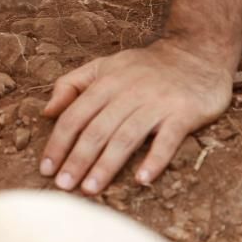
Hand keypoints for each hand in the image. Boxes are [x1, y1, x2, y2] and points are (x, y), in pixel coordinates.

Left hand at [39, 38, 232, 194]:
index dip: (58, 142)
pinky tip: (142, 179)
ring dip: (106, 165)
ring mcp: (156, 103)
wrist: (196, 53)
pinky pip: (167, 139)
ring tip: (90, 189)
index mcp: (105, 82)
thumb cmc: (144, 66)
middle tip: (63, 185)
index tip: (46, 168)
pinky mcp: (183, 113)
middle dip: (77, 160)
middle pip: (97, 130)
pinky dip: (154, 159)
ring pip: (126, 137)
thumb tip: (47, 111)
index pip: (75, 116)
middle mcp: (128, 92)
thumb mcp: (103, 65)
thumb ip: (72, 84)